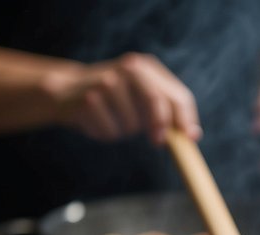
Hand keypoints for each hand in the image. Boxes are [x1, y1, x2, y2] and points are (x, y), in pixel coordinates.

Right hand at [55, 52, 200, 144]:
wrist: (66, 90)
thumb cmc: (114, 101)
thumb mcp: (142, 99)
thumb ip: (168, 112)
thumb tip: (193, 134)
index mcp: (147, 68)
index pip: (177, 94)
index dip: (186, 118)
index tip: (190, 138)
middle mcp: (129, 69)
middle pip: (155, 101)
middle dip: (160, 125)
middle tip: (158, 141)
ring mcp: (107, 82)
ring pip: (132, 123)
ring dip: (125, 131)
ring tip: (112, 120)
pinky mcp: (89, 98)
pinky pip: (110, 130)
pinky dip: (107, 134)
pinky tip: (96, 121)